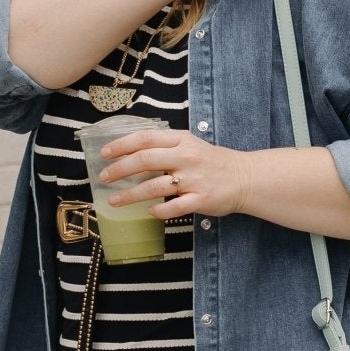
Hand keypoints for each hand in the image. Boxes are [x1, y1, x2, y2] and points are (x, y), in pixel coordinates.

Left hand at [97, 128, 249, 218]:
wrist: (245, 178)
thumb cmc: (212, 162)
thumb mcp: (190, 145)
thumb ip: (165, 146)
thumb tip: (132, 151)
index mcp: (181, 140)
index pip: (145, 138)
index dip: (122, 145)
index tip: (105, 153)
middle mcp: (186, 158)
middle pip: (145, 160)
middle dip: (120, 169)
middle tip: (104, 177)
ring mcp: (193, 180)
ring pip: (154, 186)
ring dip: (130, 195)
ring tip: (114, 201)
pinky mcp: (200, 200)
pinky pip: (174, 208)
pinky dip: (159, 210)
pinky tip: (149, 212)